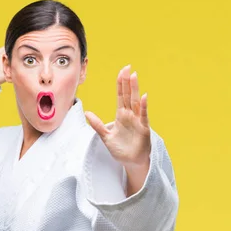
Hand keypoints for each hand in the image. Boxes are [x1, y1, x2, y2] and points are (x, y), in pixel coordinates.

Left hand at [85, 65, 151, 194]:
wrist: (131, 162)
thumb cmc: (120, 149)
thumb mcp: (105, 136)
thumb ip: (97, 124)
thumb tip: (86, 112)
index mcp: (121, 116)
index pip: (121, 96)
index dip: (120, 84)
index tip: (121, 71)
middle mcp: (130, 116)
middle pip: (128, 95)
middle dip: (127, 82)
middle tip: (127, 67)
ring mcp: (137, 121)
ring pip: (136, 102)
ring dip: (135, 89)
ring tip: (134, 76)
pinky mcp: (143, 129)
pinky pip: (143, 116)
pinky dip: (144, 106)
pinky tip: (144, 96)